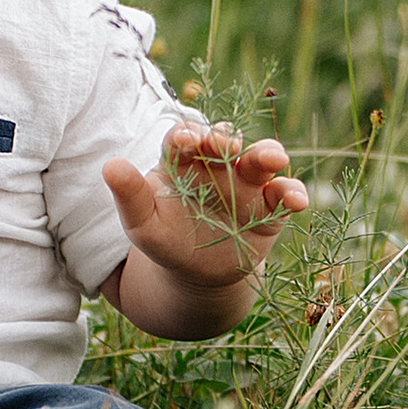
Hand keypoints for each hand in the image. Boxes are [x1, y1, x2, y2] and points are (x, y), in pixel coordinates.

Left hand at [103, 118, 307, 291]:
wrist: (196, 272)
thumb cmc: (165, 238)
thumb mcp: (143, 222)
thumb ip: (130, 195)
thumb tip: (110, 165)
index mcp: (183, 162)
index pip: (183, 140)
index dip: (185, 136)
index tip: (184, 139)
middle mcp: (217, 166)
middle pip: (225, 143)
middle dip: (226, 139)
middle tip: (226, 144)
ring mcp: (246, 184)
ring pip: (260, 161)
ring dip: (268, 155)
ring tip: (273, 158)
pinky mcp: (270, 208)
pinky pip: (284, 196)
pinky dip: (293, 193)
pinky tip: (297, 199)